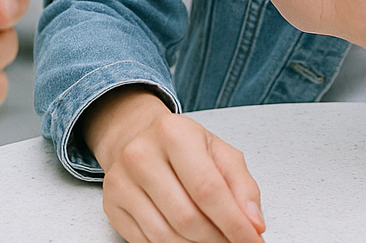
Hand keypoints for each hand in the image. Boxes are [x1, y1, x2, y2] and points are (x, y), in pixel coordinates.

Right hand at [82, 87, 264, 242]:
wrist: (135, 135)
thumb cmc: (182, 144)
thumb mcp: (219, 152)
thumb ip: (242, 186)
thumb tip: (253, 223)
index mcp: (174, 133)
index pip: (208, 190)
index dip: (234, 223)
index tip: (253, 240)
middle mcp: (141, 155)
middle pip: (187, 217)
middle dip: (217, 239)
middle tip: (234, 242)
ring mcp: (121, 182)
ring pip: (166, 236)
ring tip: (214, 239)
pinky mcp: (111, 205)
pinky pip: (146, 242)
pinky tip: (189, 239)